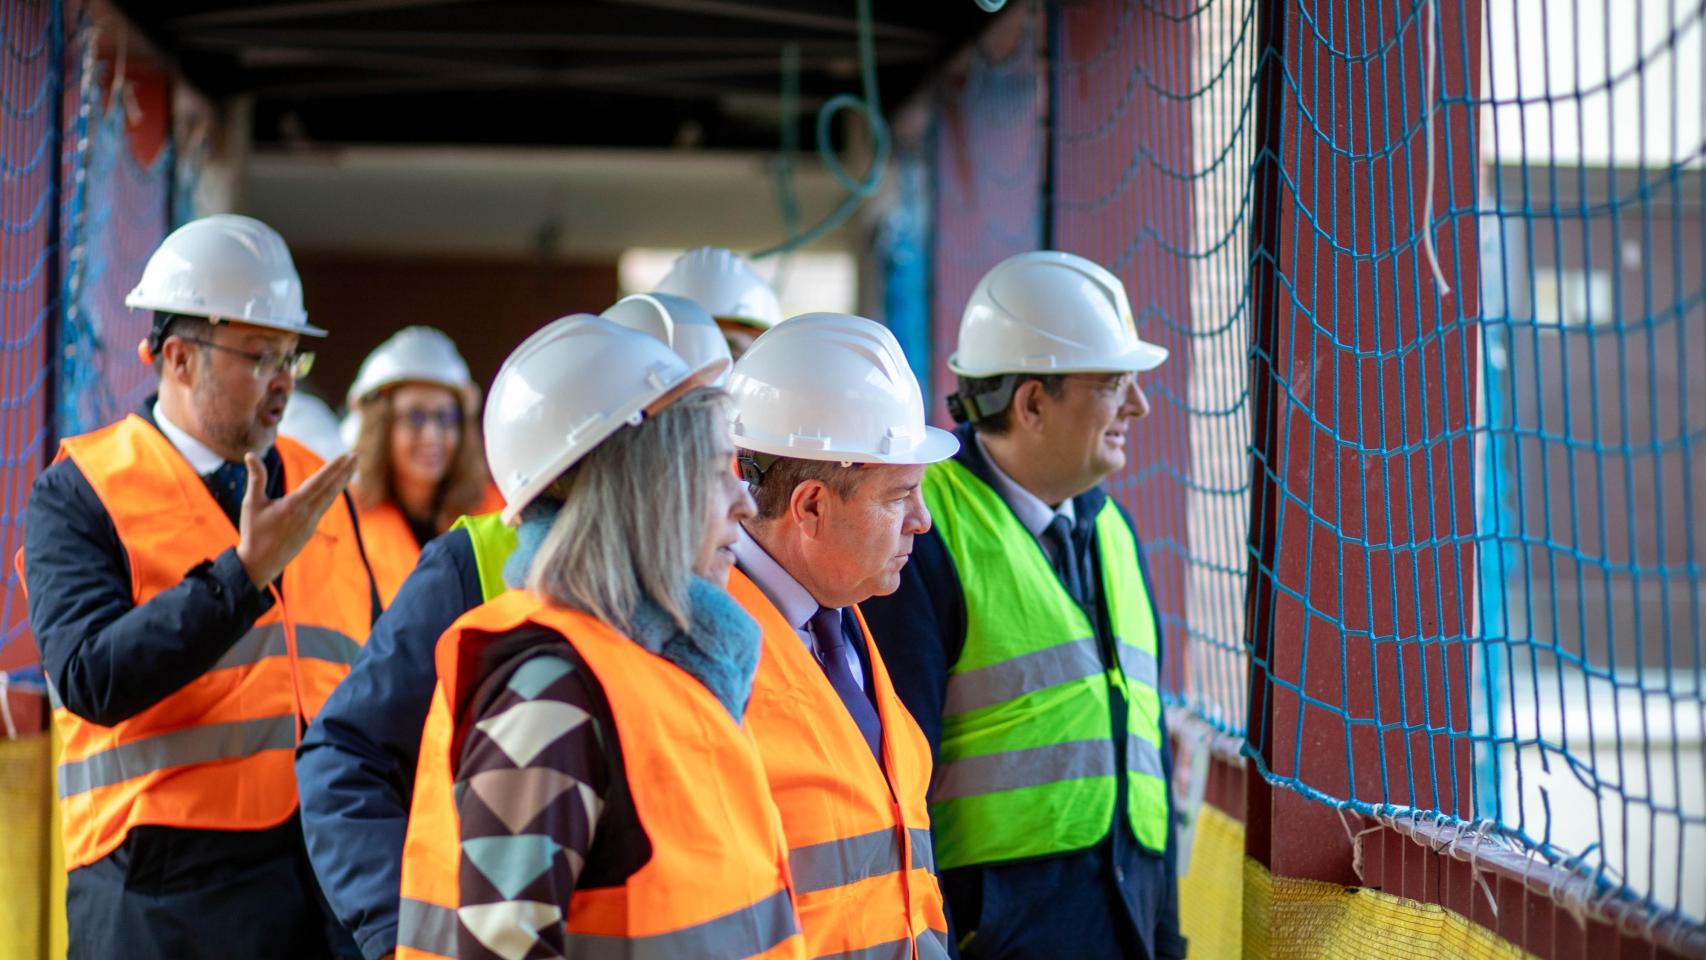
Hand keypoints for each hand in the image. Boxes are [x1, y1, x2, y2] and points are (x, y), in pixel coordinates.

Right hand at [235, 452, 357, 588]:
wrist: (260, 564)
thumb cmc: (254, 533)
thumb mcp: (251, 504)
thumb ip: (256, 478)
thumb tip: (250, 454)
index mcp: (294, 506)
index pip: (318, 482)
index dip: (334, 467)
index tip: (347, 455)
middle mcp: (307, 514)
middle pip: (331, 488)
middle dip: (345, 471)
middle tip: (357, 455)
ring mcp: (312, 523)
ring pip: (330, 498)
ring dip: (341, 481)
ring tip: (352, 467)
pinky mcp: (311, 529)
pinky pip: (324, 507)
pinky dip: (332, 494)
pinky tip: (337, 487)